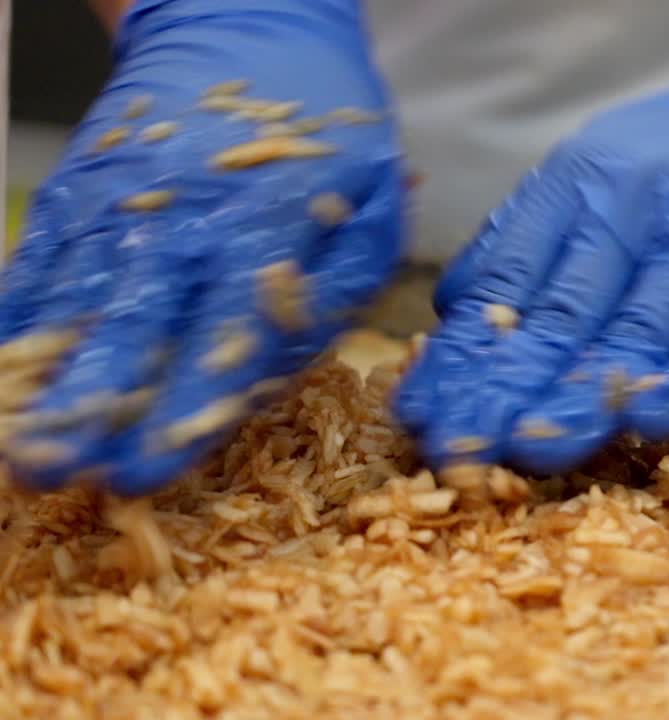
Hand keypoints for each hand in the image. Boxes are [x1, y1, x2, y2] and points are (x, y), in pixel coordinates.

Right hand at [0, 0, 403, 493]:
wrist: (249, 25)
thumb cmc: (328, 133)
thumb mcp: (373, 205)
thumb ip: (339, 286)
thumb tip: (289, 362)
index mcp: (270, 236)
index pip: (225, 340)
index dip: (182, 409)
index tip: (146, 469)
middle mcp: (186, 226)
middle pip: (136, 328)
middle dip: (96, 408)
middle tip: (60, 474)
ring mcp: (123, 205)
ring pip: (75, 302)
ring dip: (45, 378)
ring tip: (18, 447)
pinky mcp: (80, 190)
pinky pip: (40, 260)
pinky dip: (17, 316)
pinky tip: (4, 370)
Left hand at [396, 0, 668, 474]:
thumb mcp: (604, 170)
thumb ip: (536, 239)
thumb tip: (460, 309)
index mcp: (579, 184)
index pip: (506, 280)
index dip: (462, 353)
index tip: (423, 410)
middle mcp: (634, 209)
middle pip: (559, 316)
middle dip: (503, 390)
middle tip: (457, 449)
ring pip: (634, 333)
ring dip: (580, 399)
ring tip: (528, 453)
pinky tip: (647, 423)